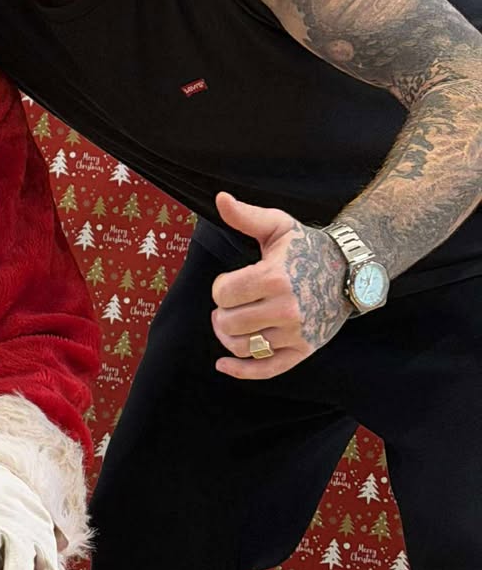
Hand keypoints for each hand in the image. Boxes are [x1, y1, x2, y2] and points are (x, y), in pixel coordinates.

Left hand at [210, 191, 348, 377]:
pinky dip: (241, 371)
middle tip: (231, 303)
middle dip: (222, 312)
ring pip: (242, 347)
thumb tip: (220, 198)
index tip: (232, 281)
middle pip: (228, 323)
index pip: (222, 294)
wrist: (349, 270)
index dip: (220, 287)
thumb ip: (246, 216)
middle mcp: (287, 309)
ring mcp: (296, 333)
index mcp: (275, 278)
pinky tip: (222, 365)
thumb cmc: (307, 247)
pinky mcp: (303, 350)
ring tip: (232, 321)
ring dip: (229, 336)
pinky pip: (266, 369)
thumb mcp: (277, 226)